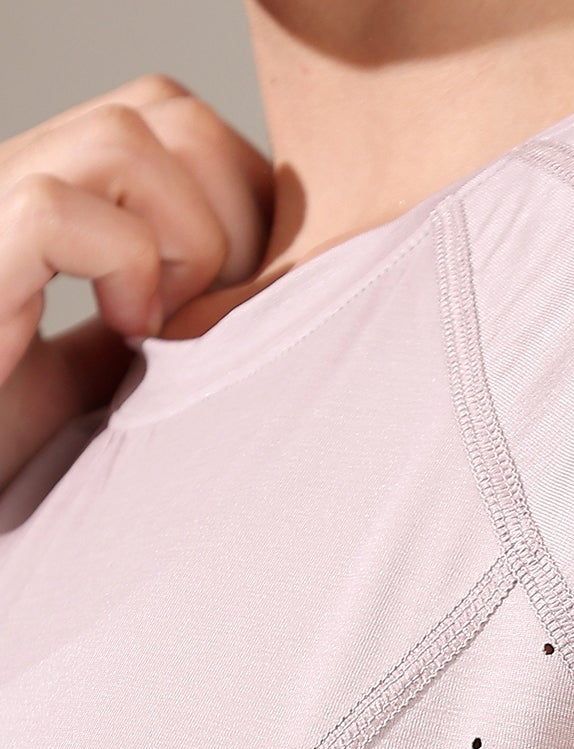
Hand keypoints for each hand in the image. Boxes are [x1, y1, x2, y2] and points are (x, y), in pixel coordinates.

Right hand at [0, 72, 273, 487]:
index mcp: (63, 200)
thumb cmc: (22, 449)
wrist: (1, 530)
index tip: (248, 297)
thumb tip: (263, 306)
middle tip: (218, 318)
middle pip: (169, 109)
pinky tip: (124, 337)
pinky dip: (121, 270)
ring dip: (187, 242)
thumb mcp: (121, 380)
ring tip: (164, 330)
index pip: (180, 121)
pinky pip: (52, 208)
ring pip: (125, 136)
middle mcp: (20, 183)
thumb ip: (175, 325)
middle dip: (235, 212)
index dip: (246, 192)